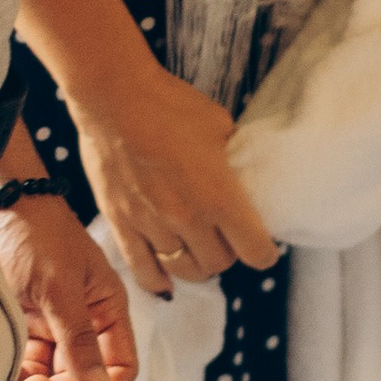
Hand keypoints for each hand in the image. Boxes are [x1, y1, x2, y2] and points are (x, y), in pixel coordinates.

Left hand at [0, 194, 139, 380]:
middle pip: (85, 379)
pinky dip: (21, 376)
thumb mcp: (60, 286)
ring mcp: (54, 328)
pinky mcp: (25, 328)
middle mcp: (86, 324)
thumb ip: (78, 338)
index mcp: (108, 311)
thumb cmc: (37, 235)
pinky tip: (11, 373)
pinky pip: (29, 366)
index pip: (120, 367)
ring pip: (55, 378)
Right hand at [66, 59, 276, 296]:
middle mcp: (189, 219)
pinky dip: (158, 281)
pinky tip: (166, 282)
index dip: (264, 251)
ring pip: (185, 271)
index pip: (257, 252)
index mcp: (220, 197)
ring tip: (197, 251)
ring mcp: (152, 225)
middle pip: (220, 264)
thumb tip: (242, 169)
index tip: (263, 244)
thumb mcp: (221, 127)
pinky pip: (143, 270)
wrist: (115, 97)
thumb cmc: (170, 105)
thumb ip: (234, 157)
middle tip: (226, 238)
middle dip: (228, 254)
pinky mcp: (122, 223)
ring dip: (197, 265)